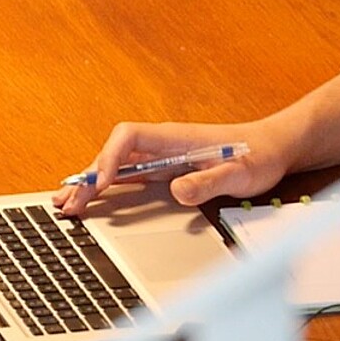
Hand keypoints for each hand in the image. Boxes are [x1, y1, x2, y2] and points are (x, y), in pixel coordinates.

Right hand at [53, 121, 291, 213]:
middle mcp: (162, 144)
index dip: (109, 159)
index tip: (100, 183)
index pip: (127, 138)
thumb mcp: (238, 172)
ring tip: (66, 202)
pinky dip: (108, 187)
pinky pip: (128, 176)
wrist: (273, 149)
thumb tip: (178, 190)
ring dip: (91, 183)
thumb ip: (209, 181)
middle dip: (88, 177)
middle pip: (113, 154)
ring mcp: (161, 156)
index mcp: (174, 137)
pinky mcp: (165, 169)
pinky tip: (94, 199)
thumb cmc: (256, 155)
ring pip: (116, 165)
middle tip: (67, 202)